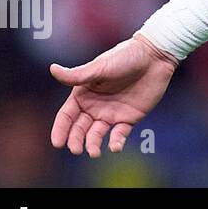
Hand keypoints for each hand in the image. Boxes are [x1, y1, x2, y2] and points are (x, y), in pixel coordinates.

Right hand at [49, 33, 178, 157]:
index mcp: (84, 94)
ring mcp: (111, 113)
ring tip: (94, 152)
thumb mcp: (100, 67)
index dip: (61, 129)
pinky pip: (119, 134)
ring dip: (93, 144)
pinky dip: (116, 142)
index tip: (58, 143)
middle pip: (80, 128)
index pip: (67, 116)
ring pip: (97, 134)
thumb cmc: (125, 57)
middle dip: (76, 140)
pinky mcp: (129, 118)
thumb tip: (52, 69)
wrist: (155, 56)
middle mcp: (94, 106)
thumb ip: (78, 75)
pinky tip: (115, 146)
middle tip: (76, 150)